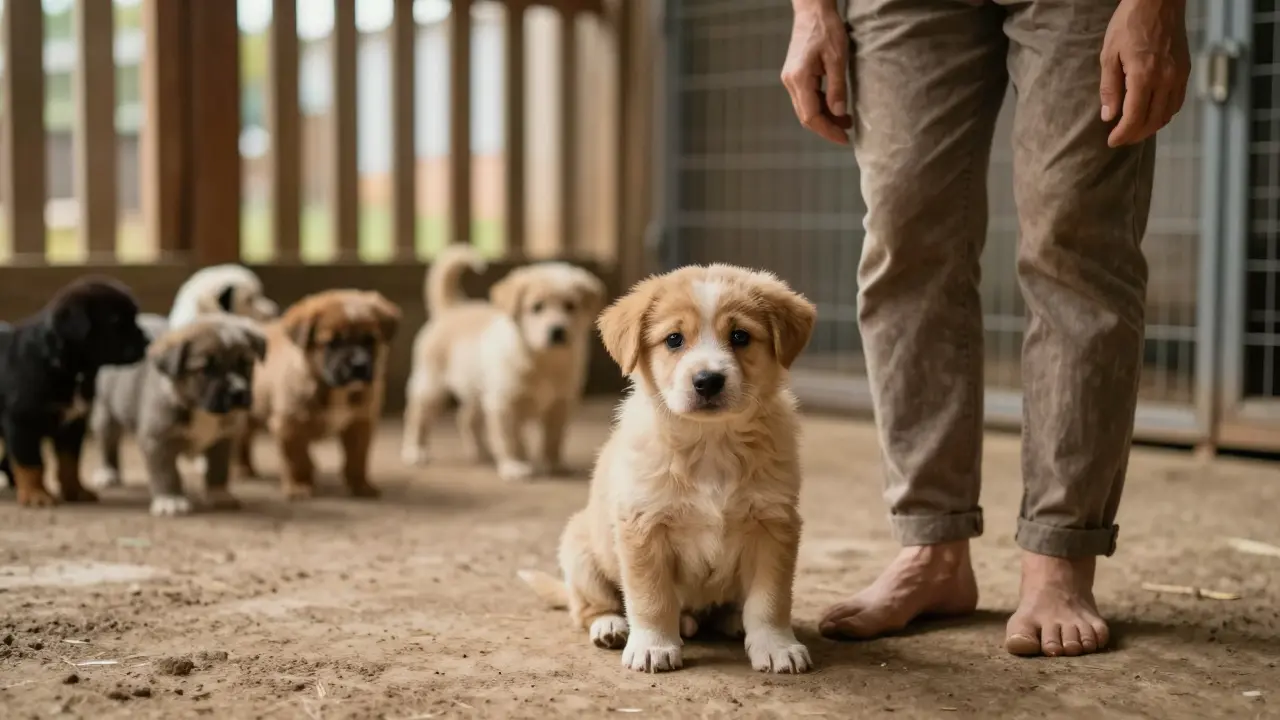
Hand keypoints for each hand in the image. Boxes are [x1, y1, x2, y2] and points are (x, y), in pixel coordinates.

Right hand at [781, 4, 852, 145]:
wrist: (812, 11)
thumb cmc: (826, 29)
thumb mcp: (838, 59)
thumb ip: (837, 88)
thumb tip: (839, 113)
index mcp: (799, 79)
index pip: (811, 116)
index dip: (827, 130)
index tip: (843, 138)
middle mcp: (790, 82)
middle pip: (806, 116)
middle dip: (827, 127)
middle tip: (847, 132)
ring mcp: (791, 79)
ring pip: (806, 108)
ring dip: (825, 117)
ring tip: (846, 120)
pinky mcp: (795, 76)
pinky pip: (806, 98)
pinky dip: (821, 106)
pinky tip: (835, 106)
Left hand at [1099, 0, 1190, 147]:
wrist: (1158, 1)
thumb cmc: (1129, 24)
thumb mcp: (1109, 54)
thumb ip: (1109, 88)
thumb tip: (1109, 116)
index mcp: (1144, 76)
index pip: (1134, 118)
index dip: (1123, 134)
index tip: (1111, 142)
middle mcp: (1166, 78)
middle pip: (1153, 121)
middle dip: (1135, 135)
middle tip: (1120, 139)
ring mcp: (1179, 74)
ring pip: (1168, 114)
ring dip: (1150, 127)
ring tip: (1133, 130)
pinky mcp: (1185, 69)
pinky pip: (1177, 101)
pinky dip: (1164, 113)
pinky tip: (1151, 114)